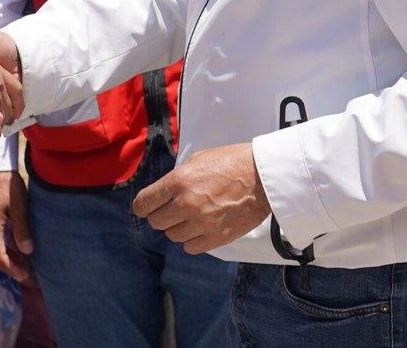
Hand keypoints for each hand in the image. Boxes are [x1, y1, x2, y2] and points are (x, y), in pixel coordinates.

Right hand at [0, 171, 33, 279]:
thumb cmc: (9, 184)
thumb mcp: (20, 206)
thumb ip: (22, 229)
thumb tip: (28, 251)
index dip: (12, 268)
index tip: (25, 275)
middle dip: (10, 267)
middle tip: (27, 275)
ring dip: (7, 259)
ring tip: (24, 266)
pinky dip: (4, 248)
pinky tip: (17, 251)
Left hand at [132, 142, 269, 254]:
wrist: (264, 177)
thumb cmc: (232, 163)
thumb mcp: (198, 159)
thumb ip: (177, 178)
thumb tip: (162, 193)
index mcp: (179, 181)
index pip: (144, 203)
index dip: (142, 206)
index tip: (145, 208)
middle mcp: (187, 203)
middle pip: (156, 222)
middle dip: (160, 216)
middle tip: (172, 210)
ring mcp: (202, 222)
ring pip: (172, 236)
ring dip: (177, 227)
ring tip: (191, 217)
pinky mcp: (217, 237)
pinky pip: (190, 247)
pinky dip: (192, 240)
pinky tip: (200, 228)